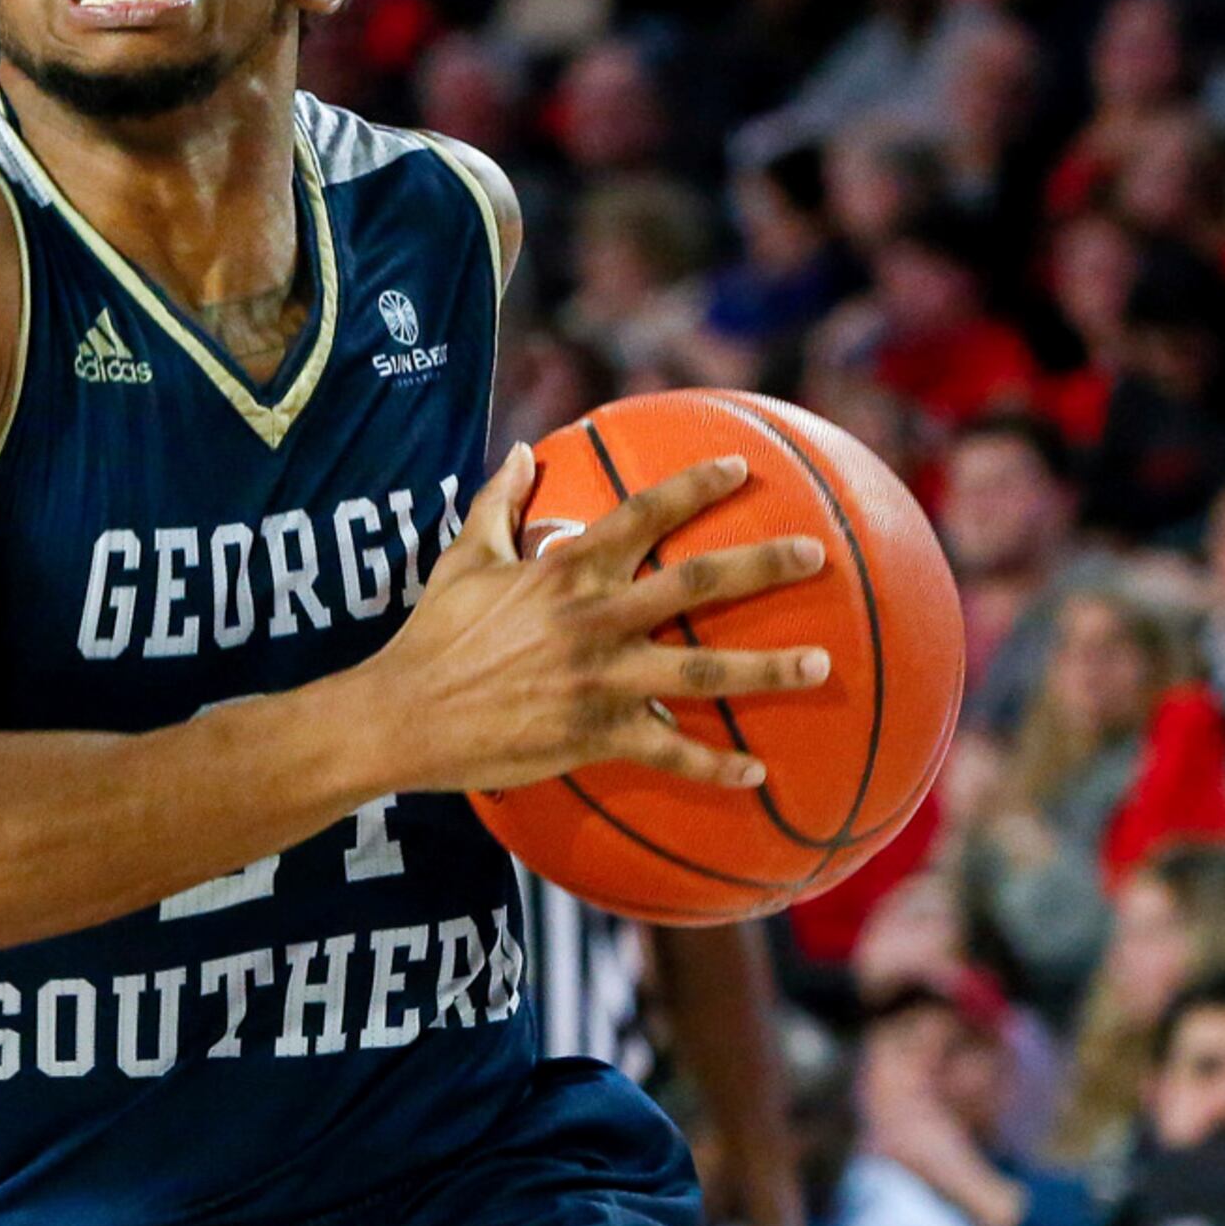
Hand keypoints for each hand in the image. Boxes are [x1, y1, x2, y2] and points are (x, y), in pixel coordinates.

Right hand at [358, 448, 832, 795]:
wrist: (402, 714)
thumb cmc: (432, 634)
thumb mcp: (462, 559)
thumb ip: (497, 503)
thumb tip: (520, 452)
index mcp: (566, 570)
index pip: (644, 513)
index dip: (696, 486)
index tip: (743, 469)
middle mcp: (595, 618)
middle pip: (700, 583)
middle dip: (765, 565)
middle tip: (816, 553)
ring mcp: (601, 679)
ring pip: (703, 671)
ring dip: (768, 668)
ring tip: (821, 663)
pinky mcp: (596, 734)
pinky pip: (669, 752)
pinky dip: (716, 766)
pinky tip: (757, 773)